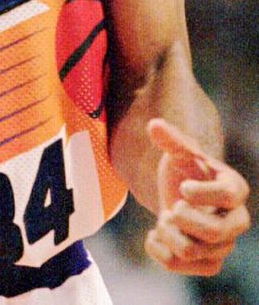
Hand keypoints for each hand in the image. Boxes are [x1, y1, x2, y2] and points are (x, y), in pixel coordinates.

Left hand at [144, 118, 249, 275]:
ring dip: (167, 232)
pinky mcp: (207, 263)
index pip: (229, 196)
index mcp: (234, 188)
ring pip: (192, 252)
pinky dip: (158, 249)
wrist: (179, 193)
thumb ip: (171, 139)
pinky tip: (154, 234)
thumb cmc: (184, 168)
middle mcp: (236, 220)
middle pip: (216, 232)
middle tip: (171, 206)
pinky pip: (180, 266)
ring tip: (164, 217)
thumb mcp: (178, 151)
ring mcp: (223, 245)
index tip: (183, 187)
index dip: (202, 193)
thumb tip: (154, 125)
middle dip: (182, 218)